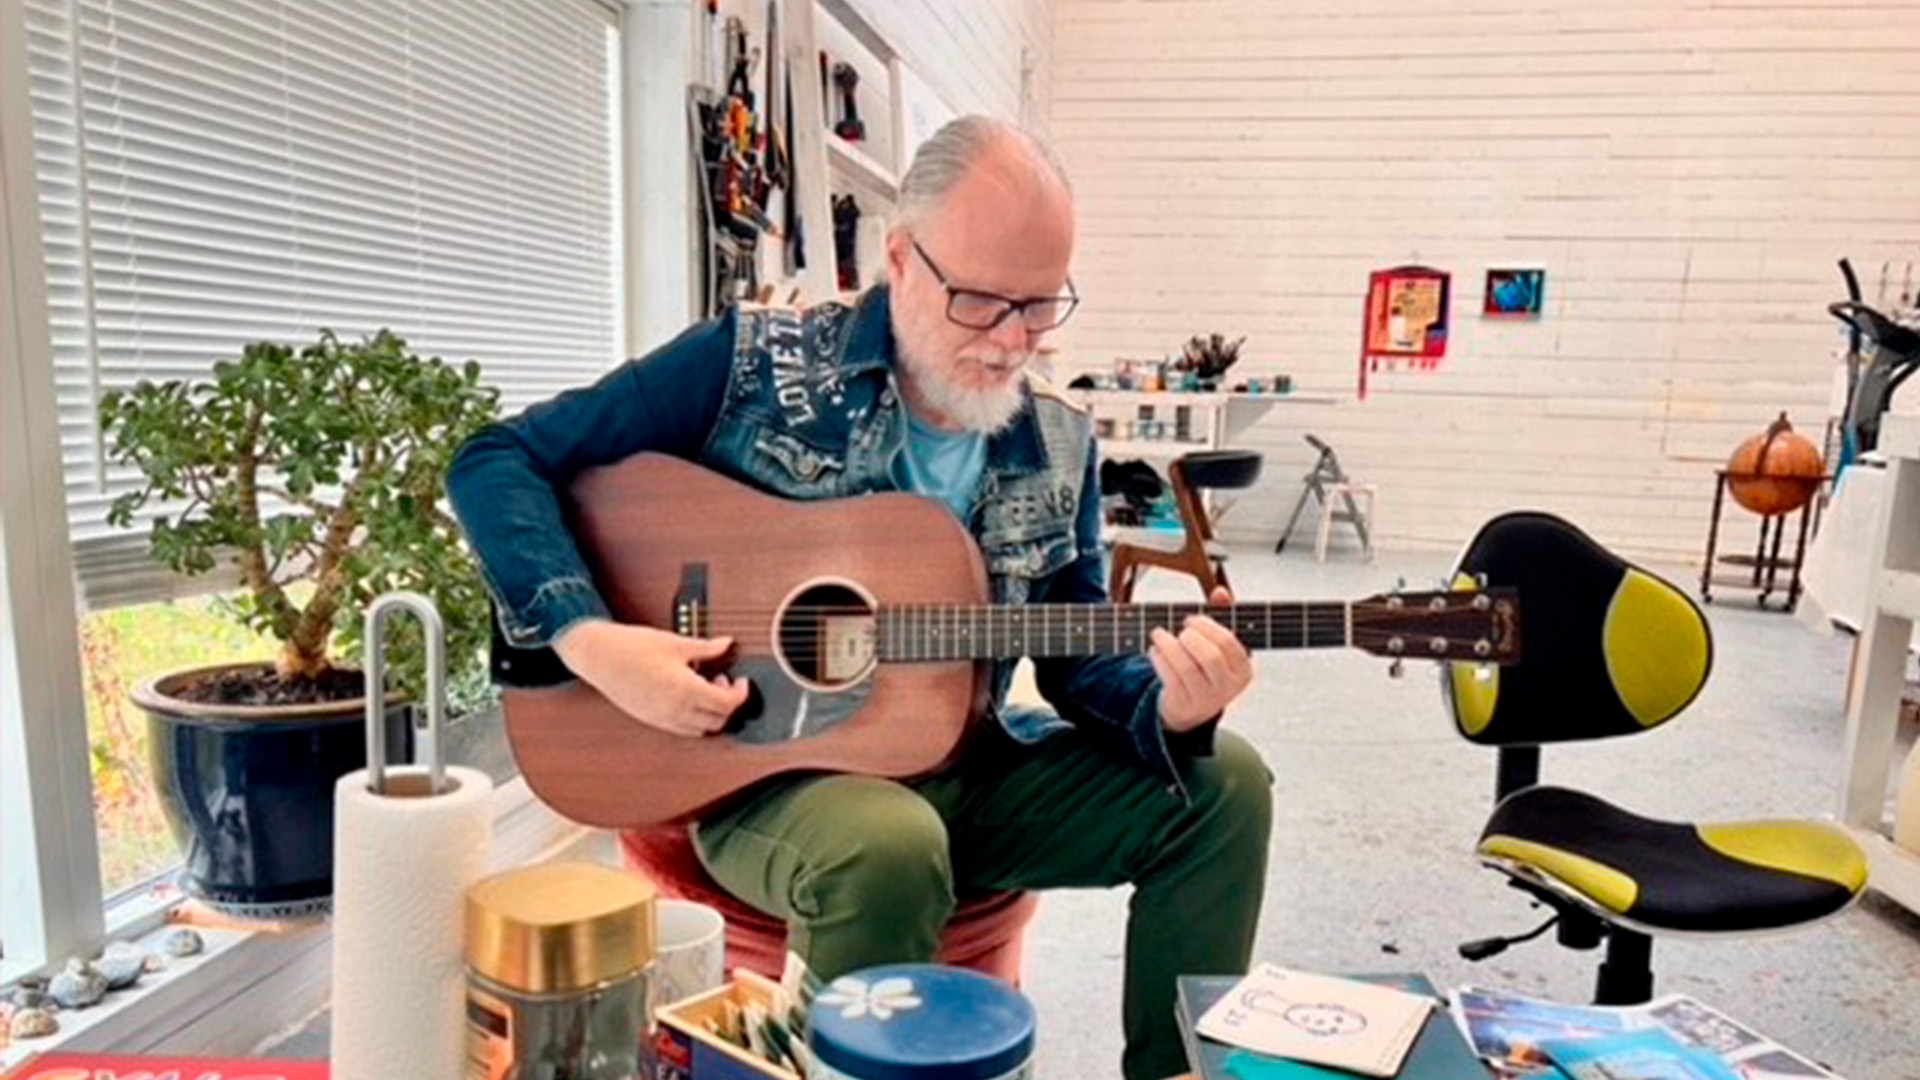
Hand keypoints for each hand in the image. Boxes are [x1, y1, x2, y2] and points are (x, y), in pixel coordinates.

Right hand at [553, 620, 750, 736]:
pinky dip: (694, 719)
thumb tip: (727, 644)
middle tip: (724, 682)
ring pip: (701, 730)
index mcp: (685, 690)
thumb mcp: (676, 643)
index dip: (740, 693)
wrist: (599, 656)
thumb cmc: (632, 647)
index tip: (742, 681)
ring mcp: (662, 719)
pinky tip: (688, 696)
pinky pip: (682, 729)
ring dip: (711, 714)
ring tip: (705, 687)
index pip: (726, 703)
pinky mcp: (651, 720)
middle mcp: (675, 710)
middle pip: (718, 720)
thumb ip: (706, 648)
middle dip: (728, 704)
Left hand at [1149, 587, 1253, 732]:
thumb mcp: (1217, 643)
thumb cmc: (1205, 668)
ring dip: (1168, 645)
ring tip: (1158, 635)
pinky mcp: (1184, 704)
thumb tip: (1221, 593)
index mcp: (1242, 669)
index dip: (1206, 626)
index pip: (1227, 642)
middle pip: (1209, 656)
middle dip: (1190, 637)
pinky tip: (1155, 650)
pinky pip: (1170, 677)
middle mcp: (1228, 687)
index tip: (1190, 620)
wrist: (1190, 707)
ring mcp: (1206, 698)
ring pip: (1186, 667)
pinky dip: (1159, 659)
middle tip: (1179, 631)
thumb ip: (1222, 615)